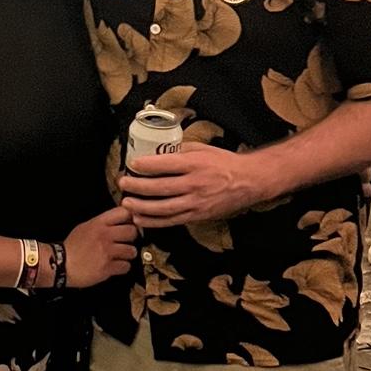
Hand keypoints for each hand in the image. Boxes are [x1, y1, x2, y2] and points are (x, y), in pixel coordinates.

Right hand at [63, 208, 138, 287]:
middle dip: (131, 238)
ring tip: (121, 255)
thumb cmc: (72, 247)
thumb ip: (102, 223)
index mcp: (98, 223)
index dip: (130, 218)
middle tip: (126, 241)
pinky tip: (116, 266)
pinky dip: (123, 267)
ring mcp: (107, 252)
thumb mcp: (84, 227)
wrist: (60, 264)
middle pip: (132, 231)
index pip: (124, 213)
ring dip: (128, 254)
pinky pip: (126, 266)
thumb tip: (118, 220)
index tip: (129, 223)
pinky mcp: (107, 267)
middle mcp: (104, 236)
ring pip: (132, 250)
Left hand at [119, 144, 264, 226]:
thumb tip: (157, 150)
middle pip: (161, 188)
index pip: (166, 164)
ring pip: (164, 208)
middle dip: (138, 187)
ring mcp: (196, 202)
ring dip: (142, 207)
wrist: (248, 181)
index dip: (146, 165)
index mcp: (195, 164)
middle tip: (123, 184)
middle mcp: (195, 184)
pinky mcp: (198, 215)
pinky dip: (155, 222)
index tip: (132, 164)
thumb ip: (180, 150)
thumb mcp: (203, 149)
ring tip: (127, 204)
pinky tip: (141, 219)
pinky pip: (172, 221)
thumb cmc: (224, 162)